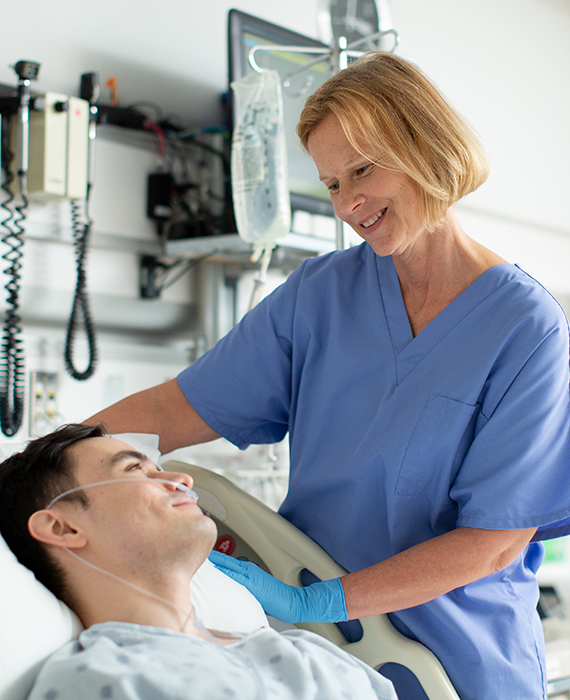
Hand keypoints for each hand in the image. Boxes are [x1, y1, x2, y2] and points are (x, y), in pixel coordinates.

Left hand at [209, 550, 346, 623]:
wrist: (290, 601)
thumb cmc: (274, 599)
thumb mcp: (255, 591)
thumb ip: (241, 588)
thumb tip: (227, 594)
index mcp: (246, 570)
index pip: (225, 562)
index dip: (212, 559)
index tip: (199, 557)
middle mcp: (246, 569)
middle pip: (223, 560)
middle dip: (209, 557)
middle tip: (194, 551)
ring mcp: (249, 574)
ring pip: (226, 564)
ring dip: (213, 562)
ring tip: (199, 557)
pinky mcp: (251, 581)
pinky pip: (233, 574)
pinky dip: (223, 570)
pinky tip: (213, 569)